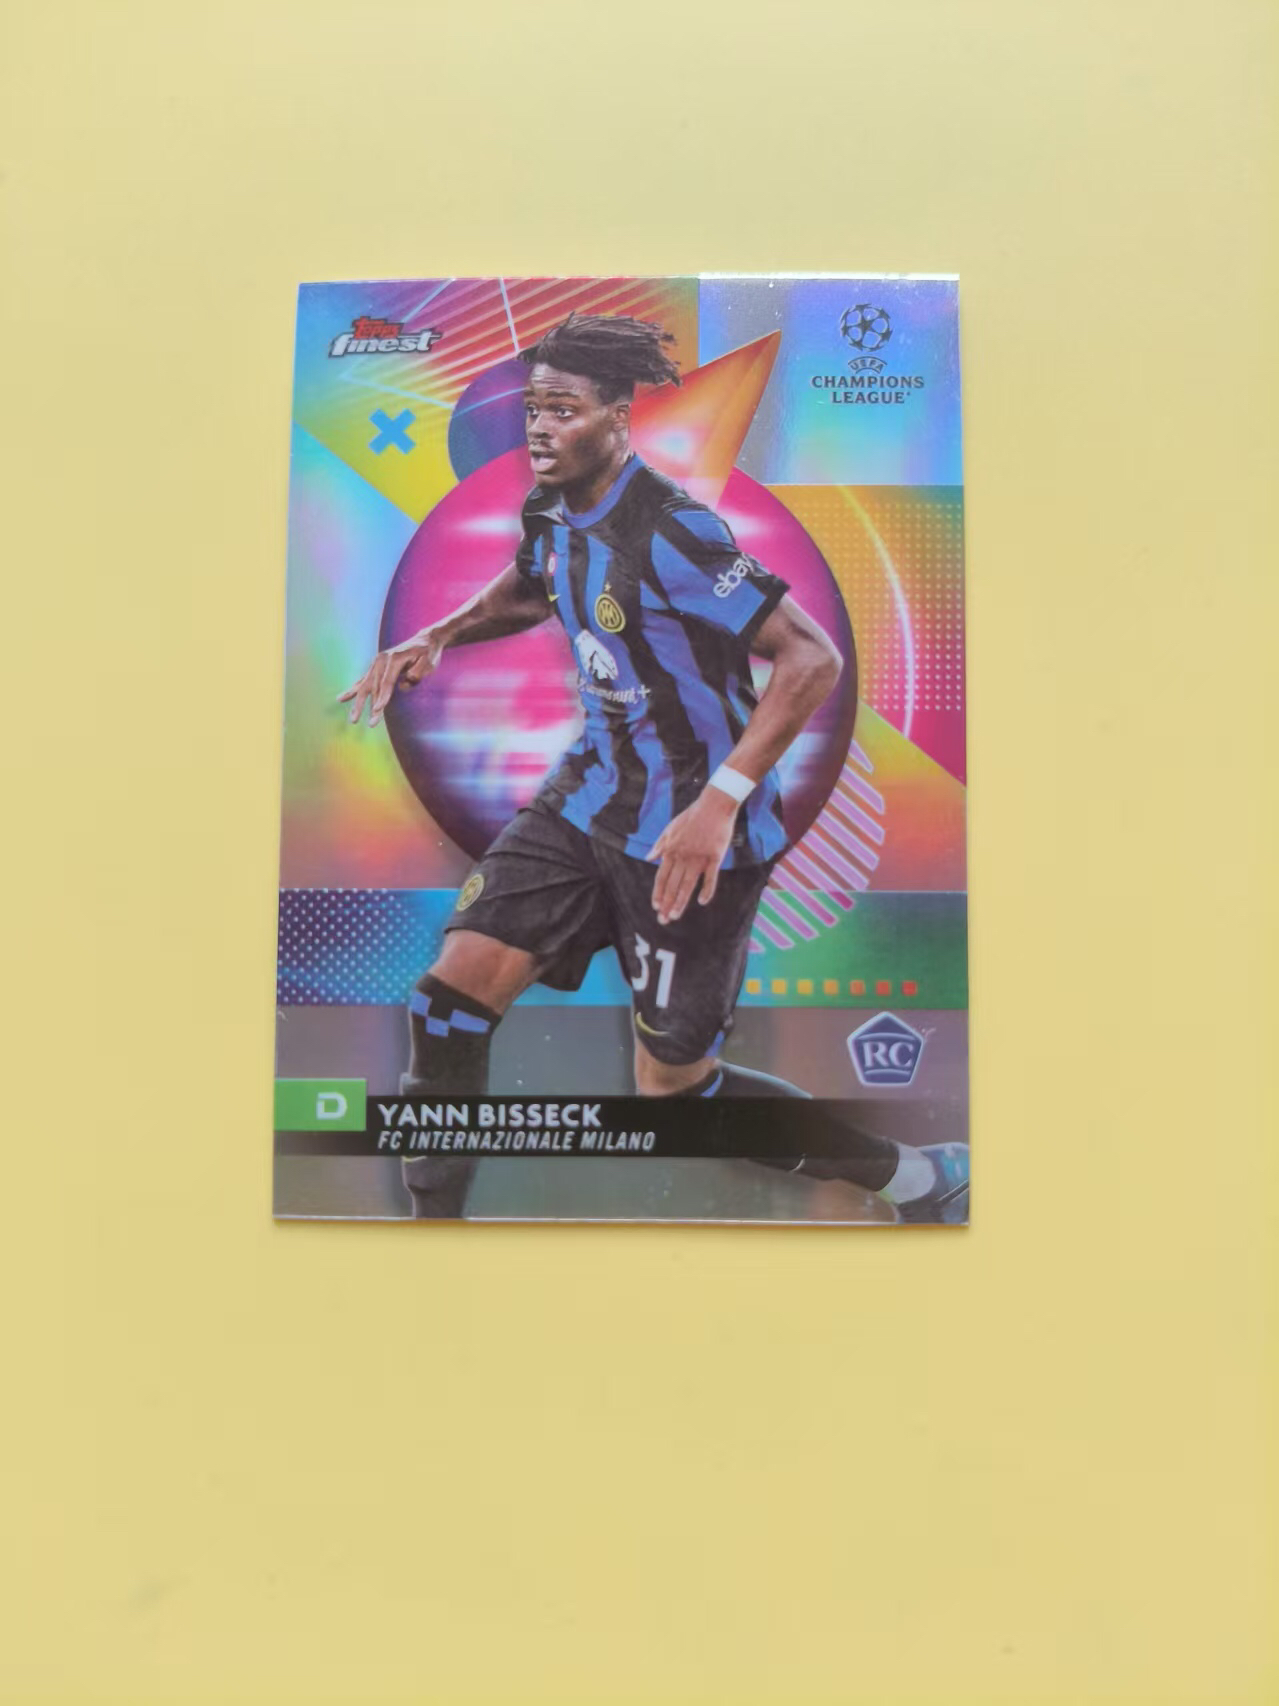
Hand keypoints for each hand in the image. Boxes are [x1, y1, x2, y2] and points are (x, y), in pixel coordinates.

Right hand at [337, 629, 444, 726]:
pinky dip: (353, 690)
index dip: (382, 697)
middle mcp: (382, 660)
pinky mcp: (376, 667)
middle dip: (367, 706)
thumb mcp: (429, 663)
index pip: (387, 682)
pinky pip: (363, 681)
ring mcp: (377, 663)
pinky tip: (341, 699)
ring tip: (353, 719)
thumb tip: (402, 686)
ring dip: (358, 703)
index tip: (377, 710)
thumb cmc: (428, 654)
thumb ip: (418, 673)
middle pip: (373, 686)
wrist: (424, 641)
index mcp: (395, 659)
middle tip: (359, 721)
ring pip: (365, 685)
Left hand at [646, 788, 738, 923]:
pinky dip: (707, 890)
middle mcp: (683, 856)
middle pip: (673, 884)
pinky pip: (710, 877)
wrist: (714, 805)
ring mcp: (699, 857)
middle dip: (666, 903)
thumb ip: (659, 845)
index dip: (658, 893)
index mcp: (671, 850)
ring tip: (674, 916)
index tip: (655, 906)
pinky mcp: (715, 856)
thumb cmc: (692, 816)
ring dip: (680, 902)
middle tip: (663, 920)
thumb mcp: (670, 828)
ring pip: (687, 884)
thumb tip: (648, 858)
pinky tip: (702, 902)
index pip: (662, 877)